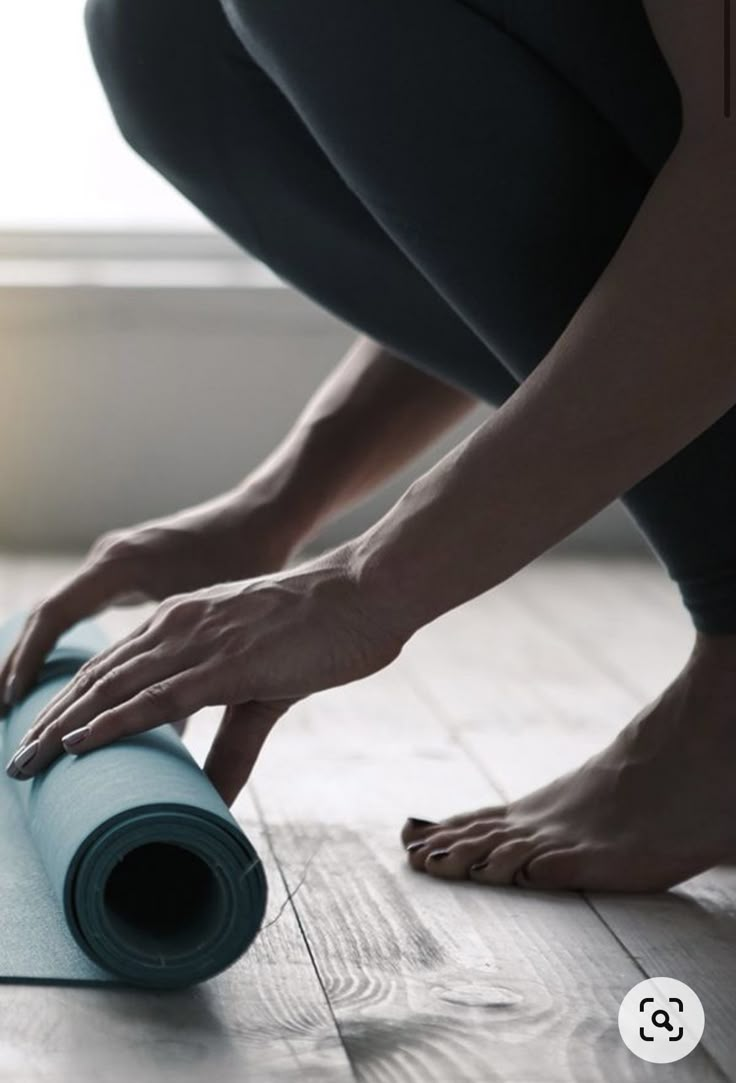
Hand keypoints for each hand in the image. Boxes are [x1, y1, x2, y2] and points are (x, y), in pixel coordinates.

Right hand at [0, 487, 297, 710]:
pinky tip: (66, 680)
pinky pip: (83, 609)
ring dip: (39, 660)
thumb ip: (192, 670)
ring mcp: (116, 561)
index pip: (54, 616)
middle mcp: (110, 559)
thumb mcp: (219, 618)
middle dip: (23, 671)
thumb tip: (170, 735)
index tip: (12, 704)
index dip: (30, 662)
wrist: (264, 515)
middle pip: (48, 619)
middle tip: (14, 727)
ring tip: (17, 711)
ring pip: (64, 616)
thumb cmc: (250, 559)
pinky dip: (67, 644)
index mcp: (122, 565)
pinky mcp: (129, 569)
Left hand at [5, 553, 402, 803]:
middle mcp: (179, 626)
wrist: (365, 593)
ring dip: (63, 727)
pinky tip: (78, 742)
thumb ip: (231, 742)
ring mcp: (201, 641)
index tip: (42, 739)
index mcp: (183, 622)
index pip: (110, 666)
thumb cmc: (321, 632)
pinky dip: (111, 721)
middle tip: (14, 763)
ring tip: (25, 762)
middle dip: (50, 721)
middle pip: (96, 677)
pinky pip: (158, 697)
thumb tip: (213, 797)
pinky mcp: (228, 663)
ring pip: (113, 688)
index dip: (70, 704)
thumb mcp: (263, 686)